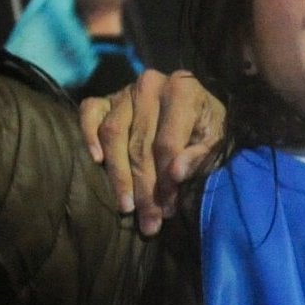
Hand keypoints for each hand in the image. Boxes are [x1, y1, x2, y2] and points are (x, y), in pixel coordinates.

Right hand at [79, 69, 225, 234]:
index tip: (168, 210)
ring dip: (118, 174)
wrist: (196, 108)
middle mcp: (151, 83)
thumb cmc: (206, 128)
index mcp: (183, 88)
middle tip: (148, 220)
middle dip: (144, 187)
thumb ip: (200, 156)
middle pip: (140, 143)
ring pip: (113, 134)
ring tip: (126, 206)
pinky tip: (96, 161)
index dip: (167, 180)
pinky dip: (88, 135)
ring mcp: (124, 90)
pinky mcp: (104, 98)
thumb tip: (176, 173)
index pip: (167, 142)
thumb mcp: (215, 142)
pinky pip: (89, 113)